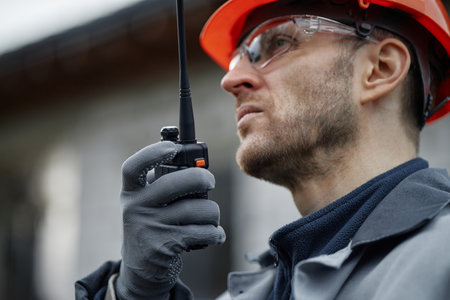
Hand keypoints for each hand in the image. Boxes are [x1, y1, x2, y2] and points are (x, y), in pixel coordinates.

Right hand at [115, 141, 225, 299]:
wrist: (142, 270)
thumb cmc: (154, 226)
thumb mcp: (147, 204)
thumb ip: (163, 184)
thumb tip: (197, 164)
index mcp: (131, 192)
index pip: (133, 167)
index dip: (152, 153)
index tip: (172, 148)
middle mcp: (135, 209)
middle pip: (174, 183)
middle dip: (201, 178)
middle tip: (209, 181)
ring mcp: (149, 229)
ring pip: (196, 209)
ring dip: (213, 213)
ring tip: (211, 218)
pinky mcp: (164, 248)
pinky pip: (202, 232)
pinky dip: (215, 233)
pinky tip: (215, 234)